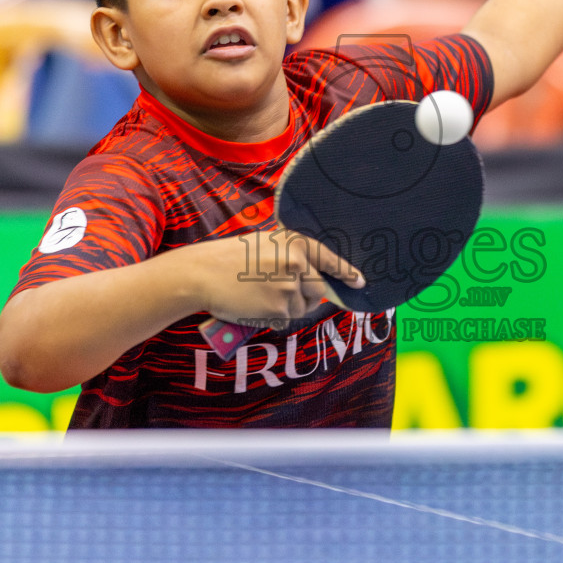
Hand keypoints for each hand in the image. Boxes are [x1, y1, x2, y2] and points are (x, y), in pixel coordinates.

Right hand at [189, 229, 365, 324]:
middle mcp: (297, 263)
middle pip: (318, 290)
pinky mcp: (280, 307)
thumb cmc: (228, 259)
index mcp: (294, 243)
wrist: (202, 273)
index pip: (328, 258)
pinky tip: (255, 307)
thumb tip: (309, 276)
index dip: (346, 272)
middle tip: (279, 294)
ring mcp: (290, 286)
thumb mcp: (264, 245)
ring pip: (302, 307)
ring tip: (259, 297)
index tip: (360, 282)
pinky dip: (274, 318)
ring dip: (287, 308)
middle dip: (305, 296)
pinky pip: (286, 319)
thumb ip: (288, 256)